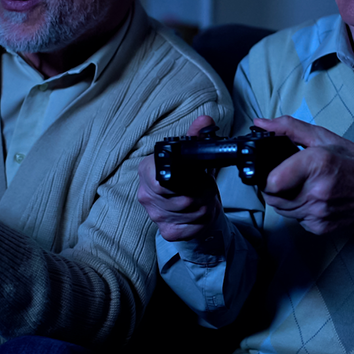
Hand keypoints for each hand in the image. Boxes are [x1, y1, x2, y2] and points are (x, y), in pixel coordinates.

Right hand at [137, 115, 222, 241]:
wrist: (192, 203)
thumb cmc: (190, 178)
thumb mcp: (192, 156)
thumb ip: (197, 137)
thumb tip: (206, 121)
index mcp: (147, 171)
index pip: (159, 181)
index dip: (184, 182)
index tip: (197, 178)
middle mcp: (146, 195)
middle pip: (182, 199)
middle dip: (203, 192)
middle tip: (207, 187)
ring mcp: (155, 216)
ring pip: (191, 213)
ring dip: (205, 206)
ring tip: (205, 198)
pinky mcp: (167, 232)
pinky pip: (191, 228)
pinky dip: (203, 221)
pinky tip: (201, 213)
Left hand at [256, 116, 353, 234]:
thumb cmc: (353, 162)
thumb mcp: (323, 137)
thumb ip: (288, 128)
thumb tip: (260, 124)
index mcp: (317, 163)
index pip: (271, 180)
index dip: (267, 175)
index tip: (273, 170)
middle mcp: (316, 190)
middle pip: (272, 196)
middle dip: (274, 186)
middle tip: (289, 177)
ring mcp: (318, 212)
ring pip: (281, 209)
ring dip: (285, 199)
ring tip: (302, 187)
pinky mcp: (320, 227)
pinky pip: (296, 220)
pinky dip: (299, 210)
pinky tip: (312, 200)